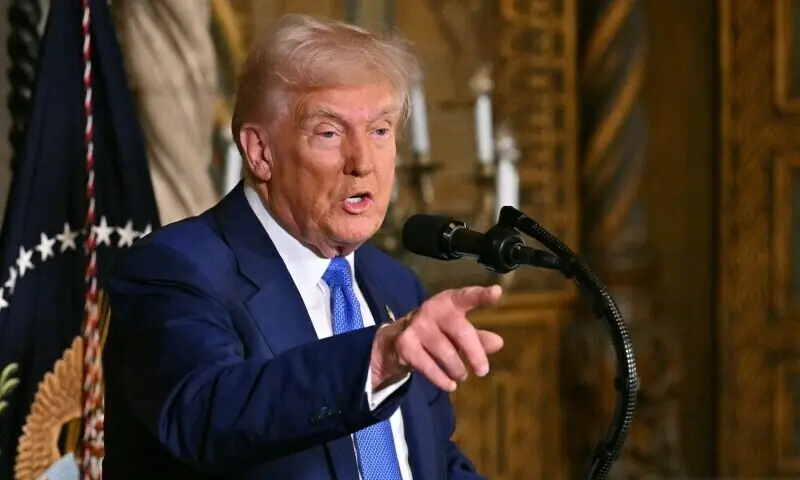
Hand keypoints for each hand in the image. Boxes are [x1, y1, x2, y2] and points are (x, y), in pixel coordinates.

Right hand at [370, 285, 503, 391]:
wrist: (395, 341)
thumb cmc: (436, 332)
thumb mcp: (457, 332)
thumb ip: (478, 337)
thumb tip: (498, 343)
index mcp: (449, 302)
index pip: (467, 296)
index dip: (482, 295)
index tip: (496, 292)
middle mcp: (432, 309)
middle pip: (461, 330)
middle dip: (474, 353)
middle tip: (483, 371)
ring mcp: (417, 325)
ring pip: (446, 352)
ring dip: (457, 368)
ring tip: (461, 375)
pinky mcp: (405, 344)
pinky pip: (428, 366)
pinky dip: (442, 379)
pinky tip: (450, 385)